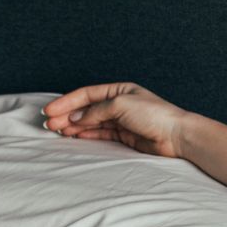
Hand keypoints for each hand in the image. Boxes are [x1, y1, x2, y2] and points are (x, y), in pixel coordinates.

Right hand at [41, 82, 194, 158]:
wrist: (177, 136)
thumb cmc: (154, 115)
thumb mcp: (120, 105)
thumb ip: (95, 111)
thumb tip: (73, 118)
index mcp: (119, 90)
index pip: (86, 94)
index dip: (66, 102)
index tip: (50, 111)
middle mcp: (119, 104)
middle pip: (86, 108)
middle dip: (66, 115)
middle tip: (49, 124)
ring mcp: (122, 120)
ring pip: (91, 122)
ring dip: (73, 126)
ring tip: (57, 131)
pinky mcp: (125, 136)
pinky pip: (100, 133)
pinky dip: (86, 134)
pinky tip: (73, 136)